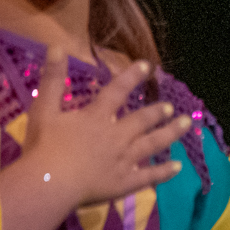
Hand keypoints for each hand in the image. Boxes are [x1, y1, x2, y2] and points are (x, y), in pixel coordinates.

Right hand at [26, 52, 188, 208]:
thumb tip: (56, 46)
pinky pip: (148, 176)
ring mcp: (123, 160)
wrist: (50, 183)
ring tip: (186, 124)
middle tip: (170, 107)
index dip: (131, 76)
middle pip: (141, 120)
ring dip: (170, 133)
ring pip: (152, 144)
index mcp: (96, 117)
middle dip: (157, 112)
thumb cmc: (44, 146)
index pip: (117, 91)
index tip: (147, 66)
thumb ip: (52, 79)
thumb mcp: (44, 109)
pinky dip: (164, 172)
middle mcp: (116, 136)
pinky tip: (178, 167)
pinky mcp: (124, 183)